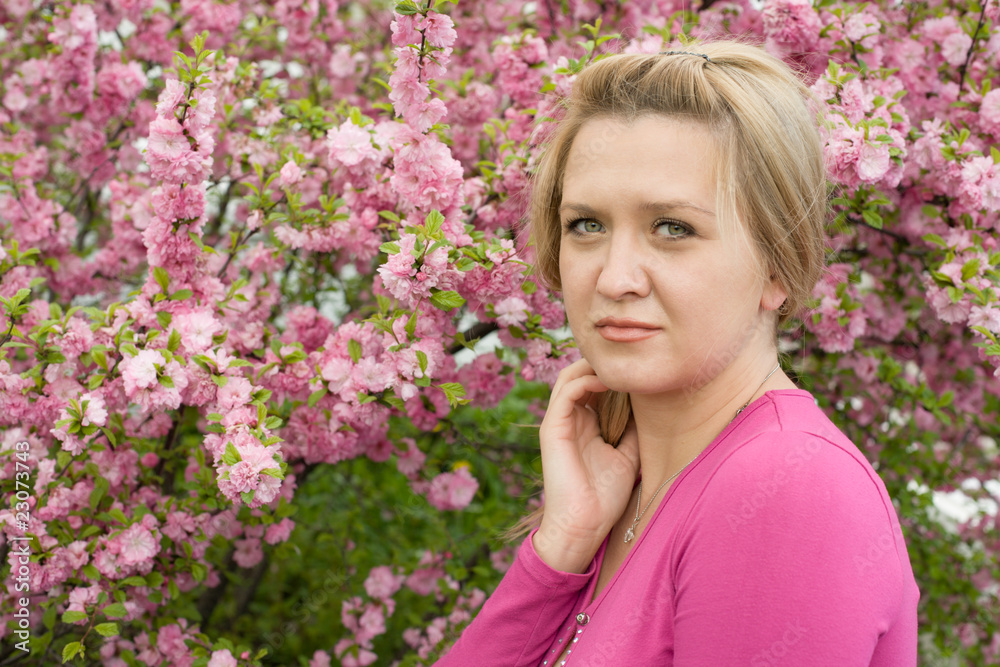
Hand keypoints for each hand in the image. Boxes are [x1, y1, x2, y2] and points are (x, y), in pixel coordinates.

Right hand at [533, 358, 639, 572]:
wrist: (584, 525)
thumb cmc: (604, 497)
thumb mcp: (628, 456)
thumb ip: (633, 430)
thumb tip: (651, 406)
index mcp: (584, 426)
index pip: (594, 387)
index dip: (614, 375)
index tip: (640, 369)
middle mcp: (569, 420)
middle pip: (580, 376)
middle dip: (604, 365)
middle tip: (630, 361)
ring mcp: (558, 422)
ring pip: (569, 378)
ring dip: (594, 367)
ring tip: (618, 366)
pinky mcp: (551, 428)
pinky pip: (566, 392)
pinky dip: (586, 380)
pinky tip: (609, 381)